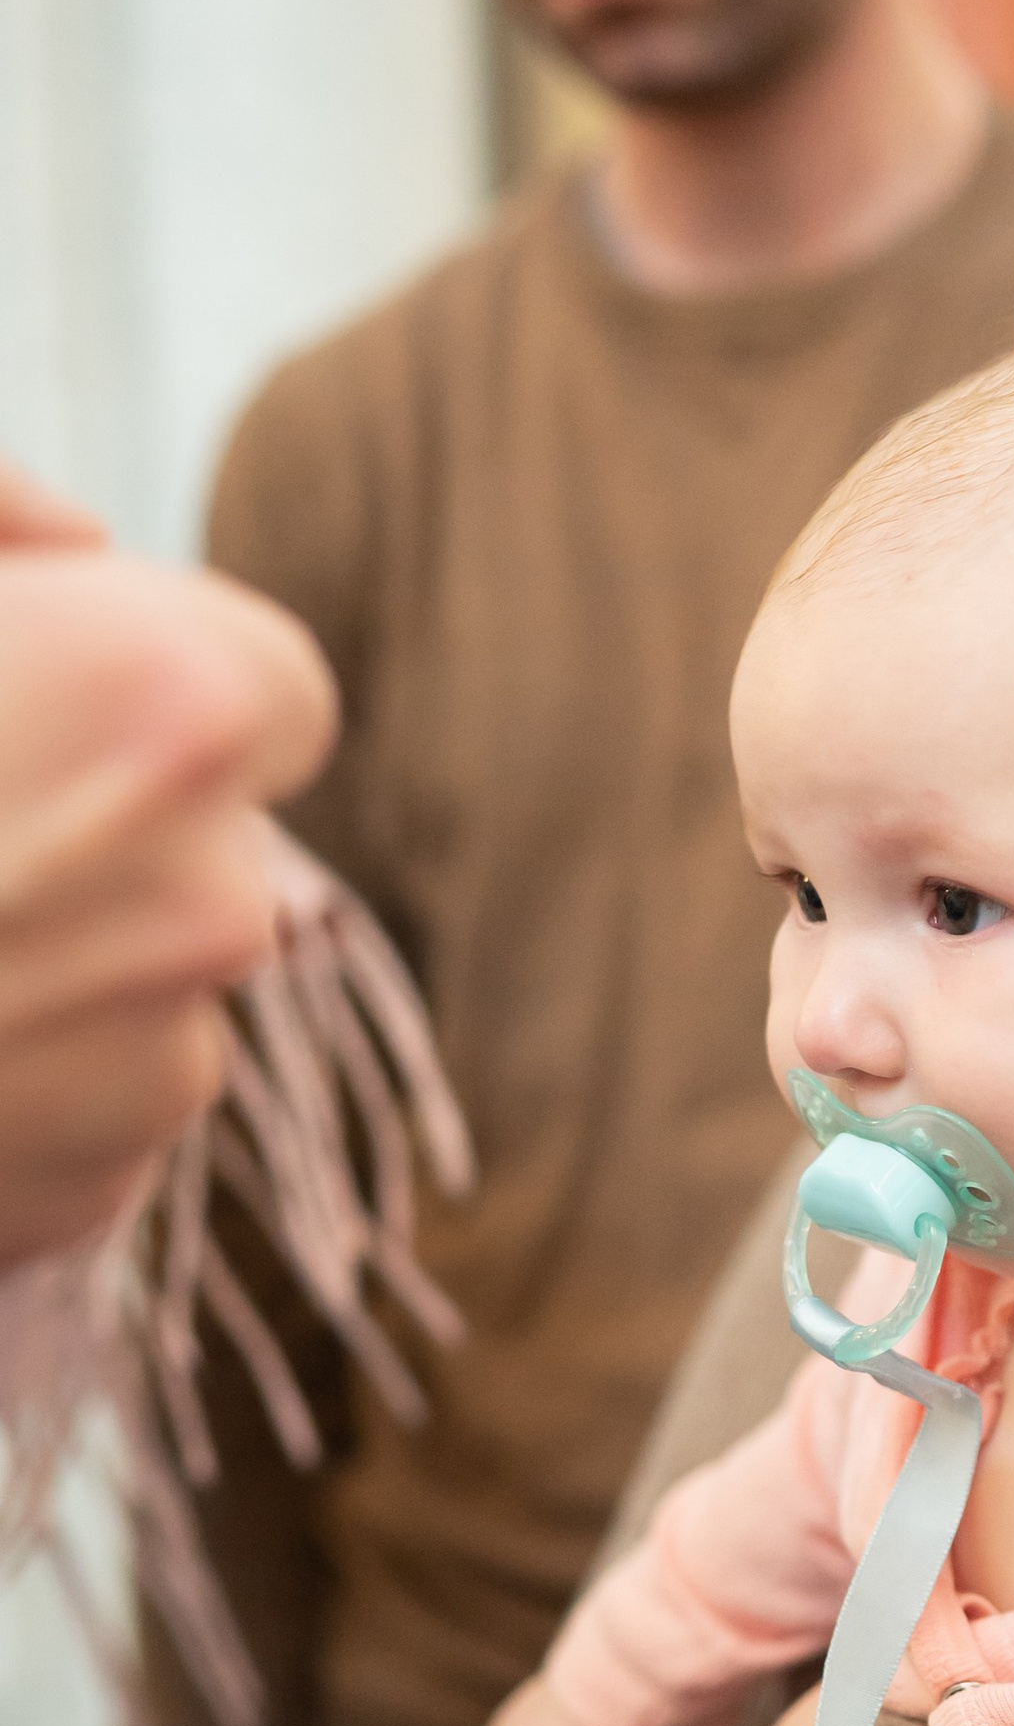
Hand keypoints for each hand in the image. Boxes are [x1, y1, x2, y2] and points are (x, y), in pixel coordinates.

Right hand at [0, 513, 335, 1266]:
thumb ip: (4, 522)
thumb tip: (82, 540)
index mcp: (173, 710)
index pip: (275, 691)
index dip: (157, 694)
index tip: (54, 709)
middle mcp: (216, 900)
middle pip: (207, 852)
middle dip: (92, 842)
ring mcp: (154, 1071)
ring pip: (141, 994)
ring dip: (39, 972)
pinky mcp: (83, 1203)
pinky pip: (74, 1119)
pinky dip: (2, 1088)